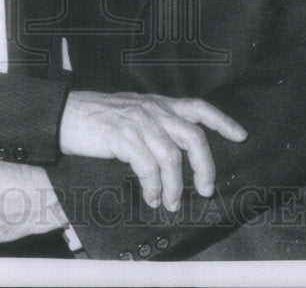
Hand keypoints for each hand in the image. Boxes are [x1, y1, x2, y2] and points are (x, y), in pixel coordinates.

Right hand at [59, 91, 246, 211]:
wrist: (64, 114)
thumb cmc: (96, 118)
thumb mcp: (131, 112)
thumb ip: (154, 125)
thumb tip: (174, 152)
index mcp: (158, 104)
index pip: (198, 107)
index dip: (222, 120)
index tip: (240, 136)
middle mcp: (153, 110)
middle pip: (193, 136)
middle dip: (205, 166)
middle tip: (206, 188)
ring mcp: (139, 122)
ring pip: (171, 157)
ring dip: (175, 186)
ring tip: (171, 202)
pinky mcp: (123, 136)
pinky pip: (147, 167)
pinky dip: (152, 186)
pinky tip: (150, 196)